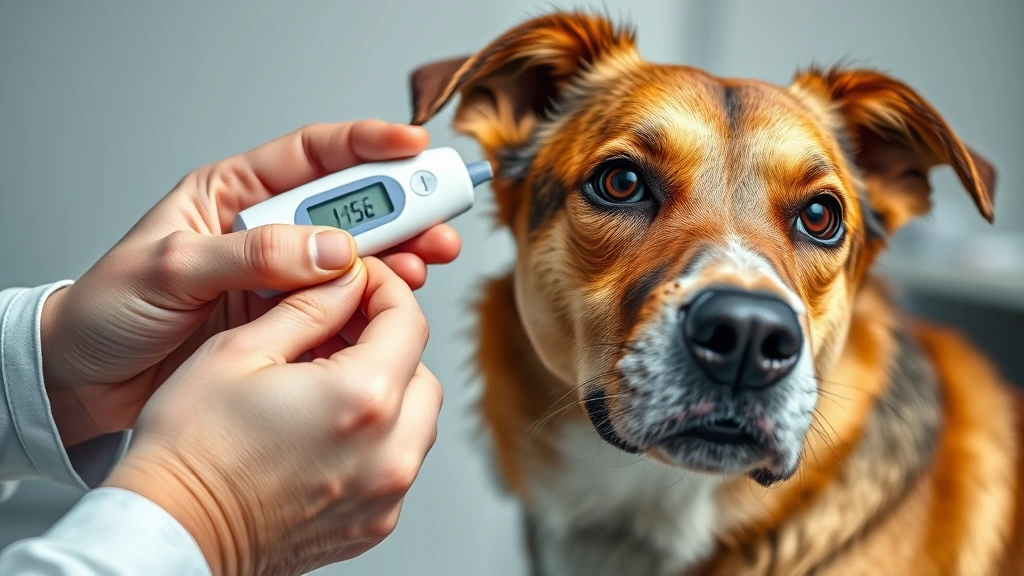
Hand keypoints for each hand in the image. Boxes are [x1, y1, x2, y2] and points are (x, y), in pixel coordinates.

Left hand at [40, 120, 459, 446]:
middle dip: (400, 208)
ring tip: (429, 260)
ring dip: (396, 255)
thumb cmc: (110, 309)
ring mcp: (278, 277)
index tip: (410, 145)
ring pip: (352, 255)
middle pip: (347, 207)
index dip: (366, 145)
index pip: (311, 156)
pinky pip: (339, 304)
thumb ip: (252, 256)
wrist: (86, 379)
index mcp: (232, 194)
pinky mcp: (284, 320)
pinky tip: (394, 301)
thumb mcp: (171, 269)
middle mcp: (264, 231)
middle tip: (442, 216)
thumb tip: (331, 249)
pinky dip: (371, 302)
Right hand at [103, 257, 441, 575]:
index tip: (362, 282)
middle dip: (389, 342)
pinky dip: (378, 436)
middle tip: (341, 329)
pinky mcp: (373, 521)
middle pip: (421, 371)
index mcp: (361, 398)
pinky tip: (328, 425)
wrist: (172, 533)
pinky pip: (397, 461)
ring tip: (329, 379)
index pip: (408, 321)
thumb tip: (344, 282)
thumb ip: (307, 306)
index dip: (386, 288)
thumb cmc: (191, 453)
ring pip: (416, 419)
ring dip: (387, 390)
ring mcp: (385, 493)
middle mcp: (387, 452)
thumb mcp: (239, 351)